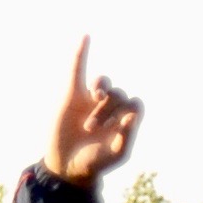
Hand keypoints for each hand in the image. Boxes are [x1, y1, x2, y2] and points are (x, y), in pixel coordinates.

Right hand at [47, 38, 144, 184]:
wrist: (67, 165)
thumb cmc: (95, 162)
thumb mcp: (116, 153)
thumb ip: (127, 134)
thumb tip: (134, 110)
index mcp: (125, 118)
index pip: (136, 104)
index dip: (129, 110)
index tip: (118, 125)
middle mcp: (111, 106)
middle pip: (118, 95)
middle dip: (106, 110)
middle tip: (90, 128)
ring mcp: (92, 99)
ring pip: (103, 82)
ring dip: (100, 89)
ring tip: (95, 97)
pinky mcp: (73, 94)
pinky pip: (77, 70)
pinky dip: (81, 54)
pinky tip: (86, 37)